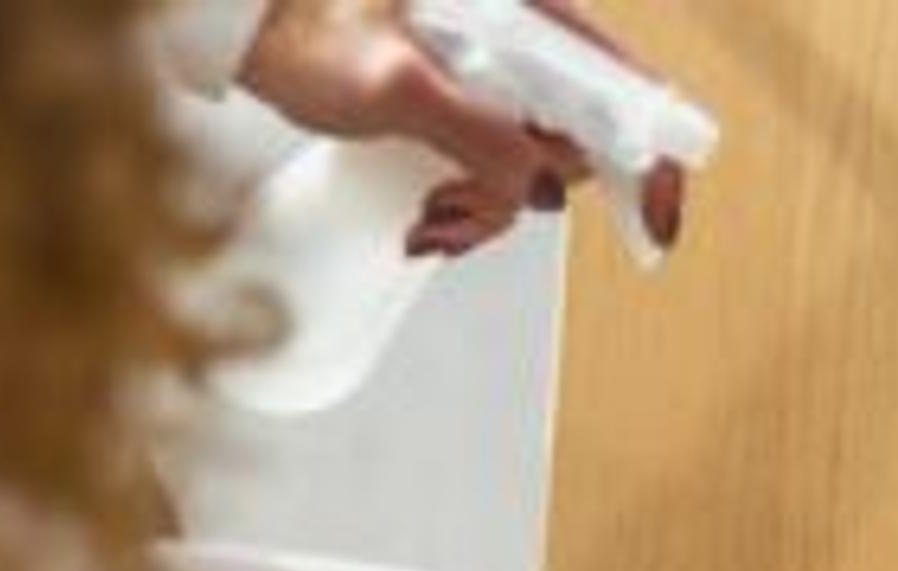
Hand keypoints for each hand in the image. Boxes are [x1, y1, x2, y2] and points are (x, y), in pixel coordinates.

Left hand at [236, 0, 684, 258]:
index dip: (652, 157)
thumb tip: (546, 189)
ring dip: (489, 209)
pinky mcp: (468, 100)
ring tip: (425, 219)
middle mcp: (526, 38)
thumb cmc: (300, 29)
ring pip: (538, 164)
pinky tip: (427, 218)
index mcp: (528, 12)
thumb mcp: (391, 85)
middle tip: (454, 214)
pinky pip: (502, 167)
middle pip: (583, 139)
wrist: (243, 26)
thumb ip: (478, 132)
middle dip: (529, 194)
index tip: (653, 223)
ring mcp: (498, 72)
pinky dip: (472, 205)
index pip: (627, 87)